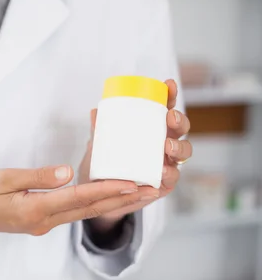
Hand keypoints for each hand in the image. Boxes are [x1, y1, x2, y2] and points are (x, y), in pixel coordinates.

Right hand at [0, 166, 159, 245]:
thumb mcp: (2, 179)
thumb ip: (37, 176)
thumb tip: (68, 172)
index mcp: (33, 209)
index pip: (77, 197)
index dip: (106, 188)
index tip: (132, 181)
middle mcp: (43, 221)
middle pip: (89, 209)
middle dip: (123, 199)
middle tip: (152, 187)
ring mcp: (43, 224)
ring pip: (85, 213)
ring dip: (114, 203)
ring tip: (141, 192)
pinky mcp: (40, 221)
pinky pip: (74, 213)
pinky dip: (95, 204)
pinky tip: (108, 196)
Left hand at [78, 79, 192, 232]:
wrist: (100, 195)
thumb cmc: (104, 164)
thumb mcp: (99, 145)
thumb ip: (99, 130)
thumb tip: (95, 111)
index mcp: (151, 129)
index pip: (164, 109)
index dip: (170, 96)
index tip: (169, 84)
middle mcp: (163, 144)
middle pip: (180, 128)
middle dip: (180, 120)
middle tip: (170, 118)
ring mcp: (166, 163)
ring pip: (183, 152)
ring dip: (178, 147)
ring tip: (167, 147)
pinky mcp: (164, 184)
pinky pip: (172, 178)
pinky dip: (169, 173)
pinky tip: (163, 171)